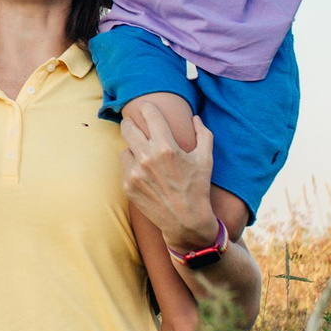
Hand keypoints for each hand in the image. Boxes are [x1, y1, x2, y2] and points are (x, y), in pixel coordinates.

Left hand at [119, 101, 217, 252]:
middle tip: (135, 123)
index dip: (148, 108)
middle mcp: (147, 158)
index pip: (149, 114)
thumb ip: (203, 134)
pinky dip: (132, 164)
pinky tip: (145, 171)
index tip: (148, 108)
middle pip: (127, 127)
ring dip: (133, 147)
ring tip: (145, 154)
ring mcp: (135, 172)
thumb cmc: (198, 188)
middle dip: (131, 122)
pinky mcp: (128, 185)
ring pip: (126, 146)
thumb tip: (195, 118)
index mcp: (166, 148)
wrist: (185, 222)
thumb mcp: (206, 160)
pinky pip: (124, 165)